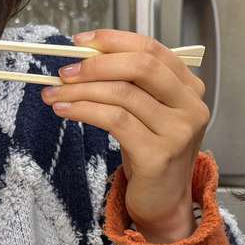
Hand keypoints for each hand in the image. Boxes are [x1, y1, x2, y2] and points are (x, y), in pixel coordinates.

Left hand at [41, 30, 209, 243]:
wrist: (163, 203)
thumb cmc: (151, 154)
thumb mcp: (147, 113)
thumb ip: (129, 84)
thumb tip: (85, 55)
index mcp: (189, 88)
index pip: (152, 50)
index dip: (114, 41)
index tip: (82, 41)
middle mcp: (190, 107)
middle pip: (141, 67)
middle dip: (97, 64)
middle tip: (65, 71)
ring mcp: (178, 132)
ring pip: (122, 94)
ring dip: (81, 90)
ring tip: (55, 94)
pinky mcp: (159, 155)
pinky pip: (115, 121)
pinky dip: (84, 111)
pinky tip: (65, 111)